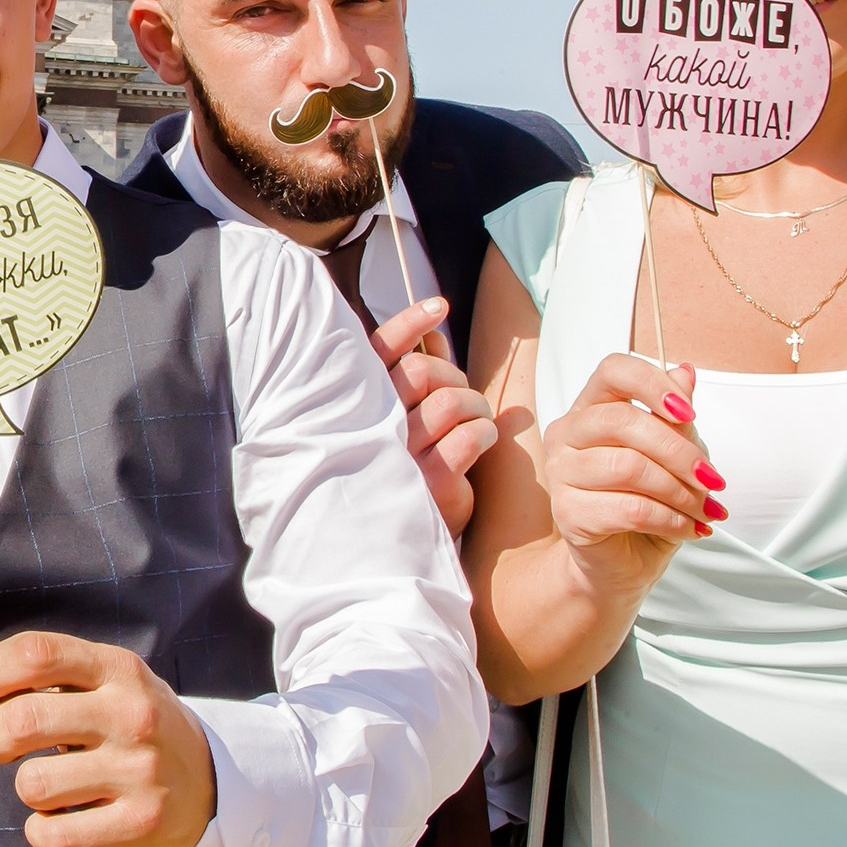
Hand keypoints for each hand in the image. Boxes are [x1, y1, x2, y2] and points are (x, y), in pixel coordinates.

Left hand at [0, 631, 214, 846]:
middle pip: (22, 721)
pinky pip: (56, 836)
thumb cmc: (134, 724)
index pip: (36, 654)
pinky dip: (43, 832)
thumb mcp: (107, 680)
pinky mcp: (141, 823)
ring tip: (52, 784)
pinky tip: (63, 819)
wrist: (211, 779)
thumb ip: (50, 674)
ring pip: (33, 785)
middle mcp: (131, 715)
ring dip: (27, 789)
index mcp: (116, 669)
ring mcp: (139, 771)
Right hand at [370, 298, 495, 533]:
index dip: (408, 322)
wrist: (398, 541)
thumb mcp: (402, 422)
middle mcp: (371, 428)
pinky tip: (484, 439)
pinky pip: (469, 437)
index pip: (377, 351)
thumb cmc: (403, 470)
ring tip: (480, 419)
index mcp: (360, 407)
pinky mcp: (429, 483)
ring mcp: (400, 455)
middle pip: (419, 370)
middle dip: (452, 373)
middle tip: (464, 391)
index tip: (439, 305)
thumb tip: (435, 336)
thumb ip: (414, 379)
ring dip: (476, 405)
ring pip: (450, 401)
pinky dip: (486, 432)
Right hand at [542, 355, 713, 599]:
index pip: (613, 370)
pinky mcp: (568, 513)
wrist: (624, 564)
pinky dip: (671, 519)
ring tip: (704, 510)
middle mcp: (567, 434)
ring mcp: (562, 473)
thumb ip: (675, 418)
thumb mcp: (674, 456)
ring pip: (629, 467)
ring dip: (680, 492)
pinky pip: (630, 508)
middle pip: (623, 421)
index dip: (653, 384)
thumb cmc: (649, 501)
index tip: (690, 413)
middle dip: (681, 452)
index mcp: (591, 408)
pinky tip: (690, 528)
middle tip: (714, 480)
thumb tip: (686, 372)